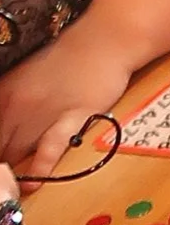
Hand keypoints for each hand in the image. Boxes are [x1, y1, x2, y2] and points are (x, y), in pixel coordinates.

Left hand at [0, 7, 135, 176]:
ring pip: (16, 154)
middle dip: (3, 163)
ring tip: (16, 185)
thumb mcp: (24, 77)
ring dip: (15, 171)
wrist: (104, 39)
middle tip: (8, 177)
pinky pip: (49, 148)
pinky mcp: (72, 118)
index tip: (2, 162)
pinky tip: (32, 183)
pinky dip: (39, 168)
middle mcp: (17, 104)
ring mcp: (44, 111)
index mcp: (3, 92)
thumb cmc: (66, 58)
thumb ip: (8, 105)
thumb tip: (4, 135)